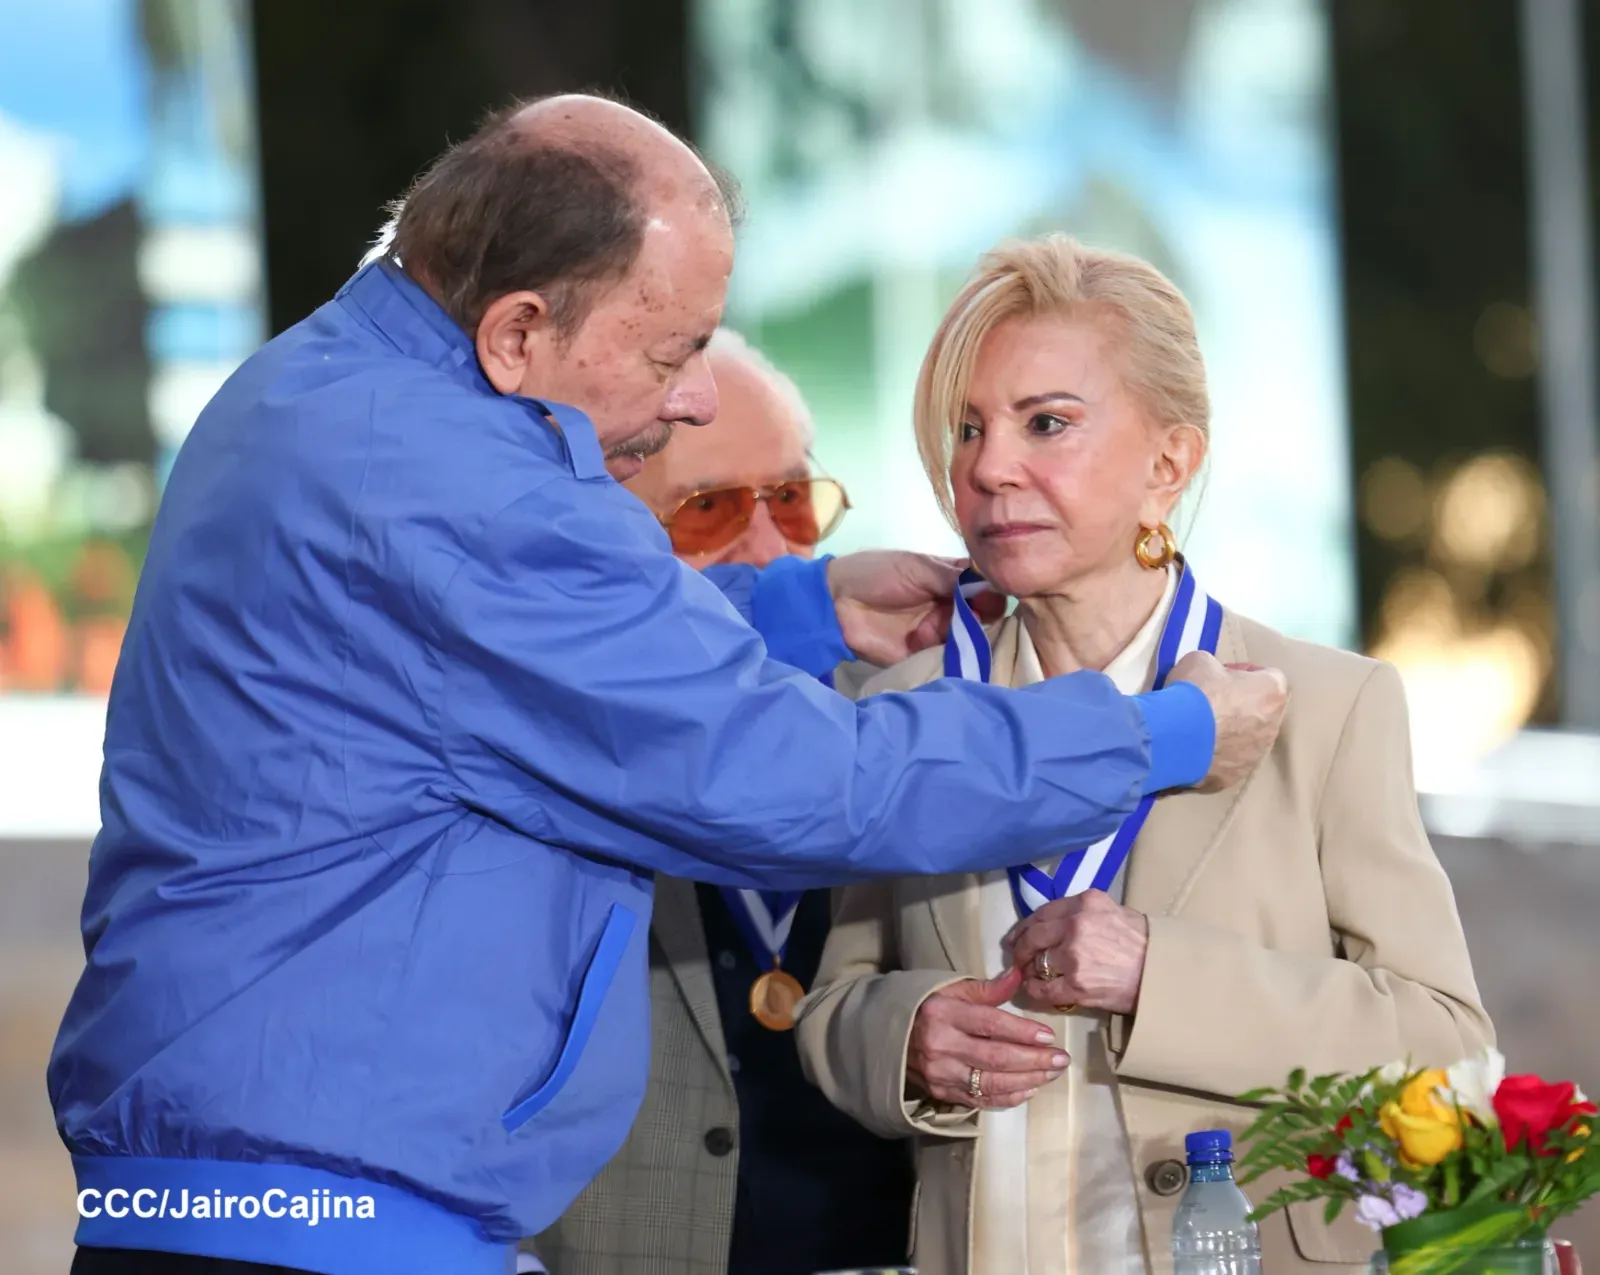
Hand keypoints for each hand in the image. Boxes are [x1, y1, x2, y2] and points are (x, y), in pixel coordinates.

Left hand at [826, 551, 1003, 665]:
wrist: (837, 603)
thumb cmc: (877, 575)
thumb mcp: (918, 567)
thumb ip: (955, 578)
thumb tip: (993, 587)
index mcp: (952, 581)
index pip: (987, 589)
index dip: (992, 592)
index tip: (987, 595)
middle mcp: (951, 608)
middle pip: (984, 617)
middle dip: (978, 617)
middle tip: (963, 615)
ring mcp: (940, 634)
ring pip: (969, 640)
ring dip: (958, 635)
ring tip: (930, 627)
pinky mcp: (925, 657)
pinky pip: (947, 660)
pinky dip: (944, 654)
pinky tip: (924, 641)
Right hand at [906, 967, 1068, 1109]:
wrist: (891, 1036)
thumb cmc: (927, 1008)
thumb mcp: (951, 991)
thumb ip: (987, 989)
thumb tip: (1019, 975)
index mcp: (943, 1014)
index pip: (990, 1025)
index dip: (1022, 1031)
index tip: (1049, 1036)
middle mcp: (941, 1046)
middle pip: (995, 1057)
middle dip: (1034, 1060)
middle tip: (1061, 1059)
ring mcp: (941, 1073)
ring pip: (991, 1082)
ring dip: (1027, 1080)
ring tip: (1052, 1073)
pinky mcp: (942, 1093)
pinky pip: (981, 1099)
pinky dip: (1008, 1097)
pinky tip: (1029, 1089)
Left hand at [1006, 890, 1148, 1012]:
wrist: (1163, 973)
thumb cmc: (1143, 943)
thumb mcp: (1114, 912)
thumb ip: (1084, 913)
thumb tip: (1056, 924)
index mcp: (1085, 903)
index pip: (1043, 912)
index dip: (1026, 926)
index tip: (1018, 935)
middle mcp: (1076, 924)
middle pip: (1034, 935)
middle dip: (1021, 948)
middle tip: (1017, 958)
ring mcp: (1074, 955)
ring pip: (1035, 961)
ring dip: (1028, 970)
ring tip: (1028, 975)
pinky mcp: (1076, 983)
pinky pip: (1044, 988)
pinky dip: (1035, 991)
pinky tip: (1036, 991)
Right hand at [1166, 650, 1287, 792]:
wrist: (1173, 738)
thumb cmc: (1193, 693)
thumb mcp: (1200, 661)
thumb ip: (1216, 668)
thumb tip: (1213, 676)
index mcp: (1271, 693)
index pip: (1270, 676)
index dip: (1247, 673)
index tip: (1225, 675)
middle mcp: (1273, 725)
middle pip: (1263, 711)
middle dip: (1243, 705)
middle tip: (1214, 701)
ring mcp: (1256, 754)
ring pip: (1249, 739)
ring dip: (1232, 732)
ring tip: (1202, 729)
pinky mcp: (1237, 776)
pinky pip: (1231, 761)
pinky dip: (1218, 754)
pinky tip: (1196, 748)